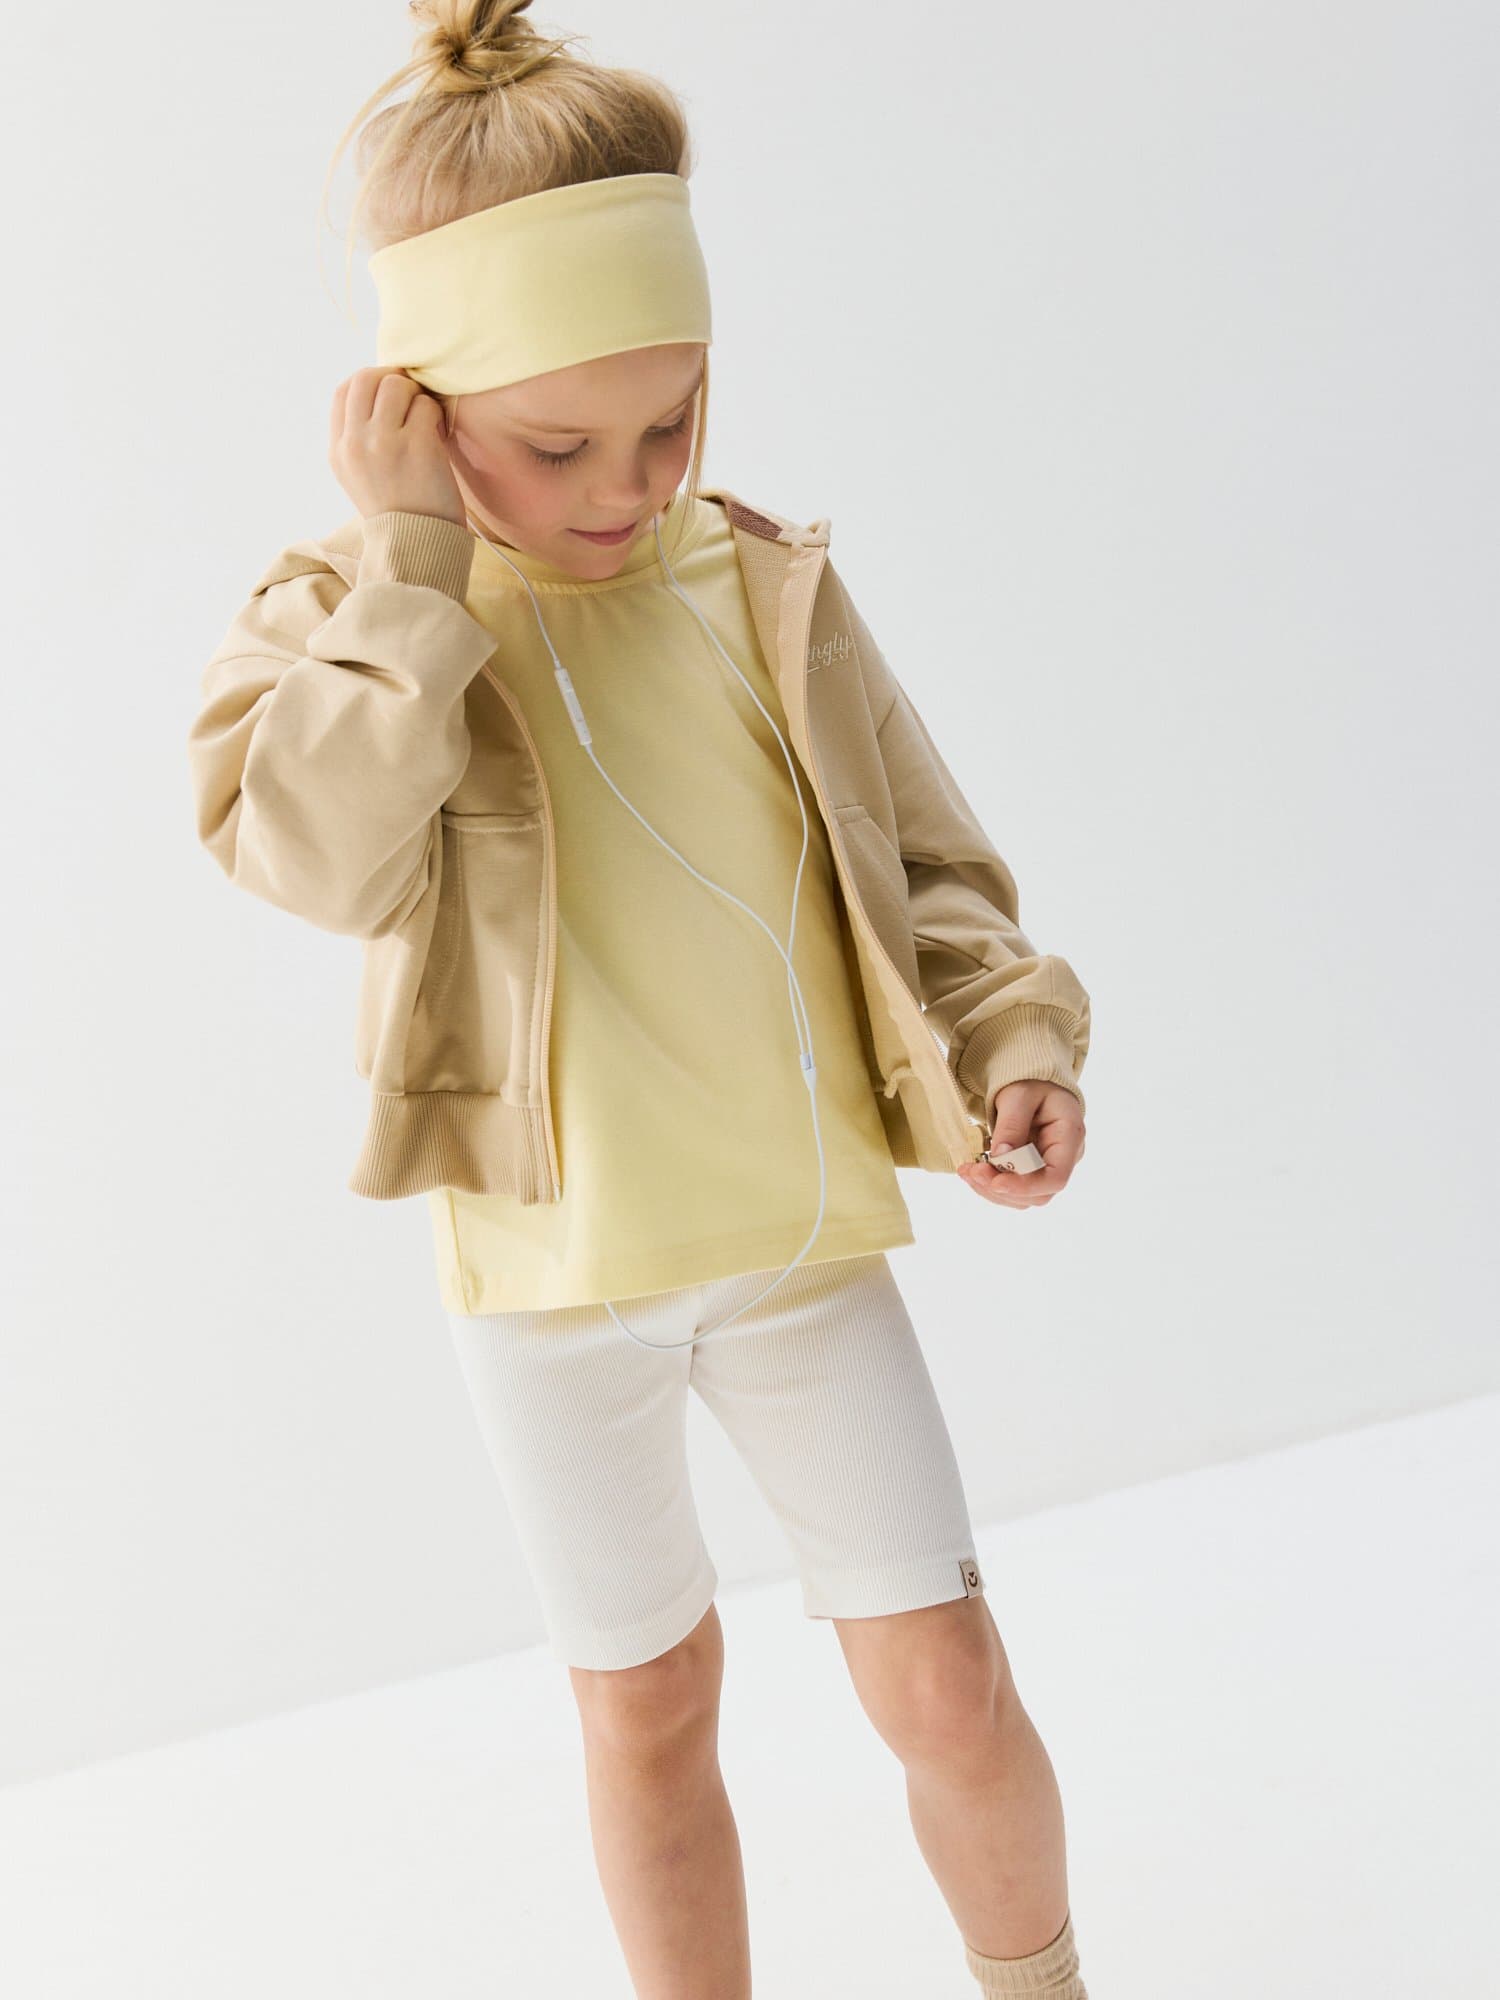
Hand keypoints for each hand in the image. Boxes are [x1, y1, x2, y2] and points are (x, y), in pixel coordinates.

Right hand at [328, 366, 466, 527]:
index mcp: (338, 450)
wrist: (418, 546)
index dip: (369, 383)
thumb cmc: (397, 511)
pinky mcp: (416, 445)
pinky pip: (425, 405)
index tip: (389, 395)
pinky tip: (437, 436)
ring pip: (396, 385)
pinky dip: (435, 415)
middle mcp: (355, 443)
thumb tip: (378, 391)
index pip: (343, 391)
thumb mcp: (359, 476)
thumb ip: (358, 437)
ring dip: (416, 396)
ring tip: (425, 420)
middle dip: (393, 381)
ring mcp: (383, 442)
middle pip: (366, 378)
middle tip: (411, 400)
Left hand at [957, 1081, 1084, 1208]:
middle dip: (1001, 1188)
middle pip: (1038, 1193)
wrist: (1035, 1082)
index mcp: (1069, 1136)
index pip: (1056, 1177)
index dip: (1025, 1186)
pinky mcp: (1032, 1172)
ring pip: (1024, 1198)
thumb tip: (1000, 1157)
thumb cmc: (1032, 1083)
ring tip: (967, 1170)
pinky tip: (973, 1171)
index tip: (995, 1182)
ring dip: (991, 1190)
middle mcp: (1065, 1159)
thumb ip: (1012, 1125)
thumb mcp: (1019, 1096)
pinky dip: (990, 1186)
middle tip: (971, 1170)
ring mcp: (1049, 1168)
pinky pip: (1014, 1190)